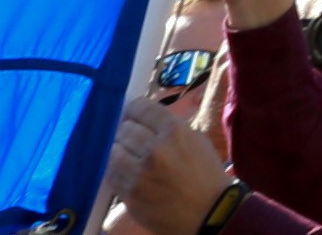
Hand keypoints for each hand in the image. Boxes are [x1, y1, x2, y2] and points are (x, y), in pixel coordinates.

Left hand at [108, 100, 228, 234]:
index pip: (140, 108)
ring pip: (113, 150)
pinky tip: (126, 171)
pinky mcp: (129, 194)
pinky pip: (112, 174)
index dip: (134, 110)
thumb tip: (145, 120)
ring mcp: (139, 173)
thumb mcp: (197, 141)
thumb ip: (170, 128)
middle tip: (132, 137)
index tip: (133, 114)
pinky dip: (116, 170)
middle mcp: (154, 149)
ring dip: (119, 150)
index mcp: (175, 131)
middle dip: (127, 131)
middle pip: (124, 129)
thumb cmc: (206, 175)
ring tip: (128, 155)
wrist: (209, 213)